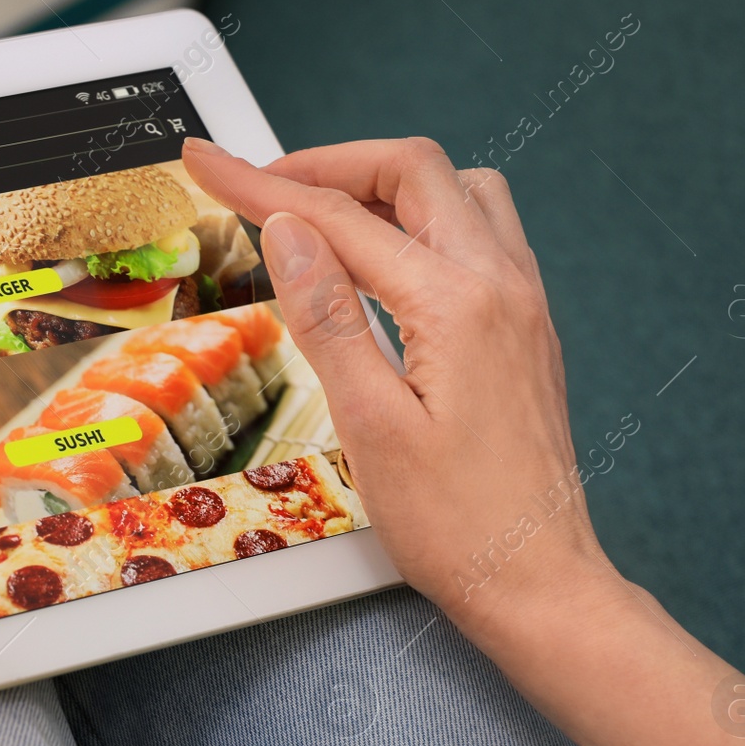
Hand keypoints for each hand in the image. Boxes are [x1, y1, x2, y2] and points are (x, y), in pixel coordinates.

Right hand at [184, 138, 744, 745]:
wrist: (538, 581)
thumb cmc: (455, 525)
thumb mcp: (371, 426)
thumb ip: (329, 318)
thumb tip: (288, 229)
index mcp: (457, 304)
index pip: (340, 218)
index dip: (261, 185)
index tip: (207, 163)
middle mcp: (502, 284)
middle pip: (413, 172)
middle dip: (329, 165)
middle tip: (259, 185)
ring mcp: (524, 303)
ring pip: (458, 192)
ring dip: (385, 185)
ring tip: (321, 214)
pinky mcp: (528, 328)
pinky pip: (480, 234)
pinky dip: (423, 220)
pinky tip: (386, 261)